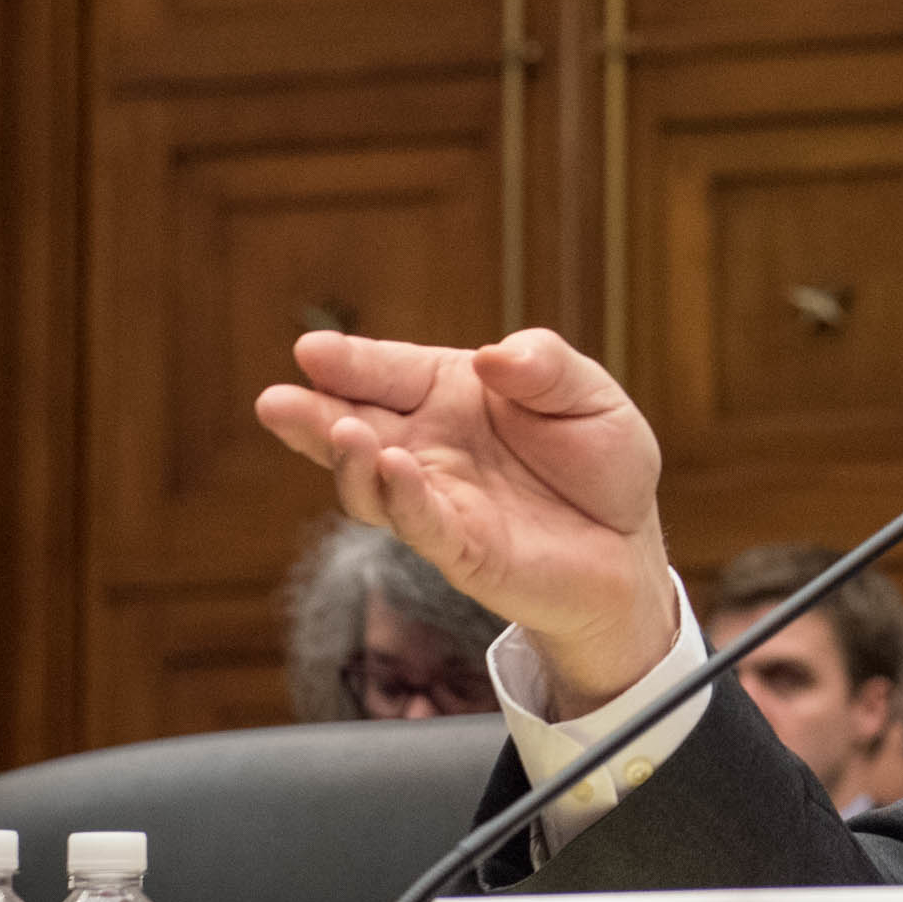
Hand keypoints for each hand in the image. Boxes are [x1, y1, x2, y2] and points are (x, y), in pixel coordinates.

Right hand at [258, 328, 677, 715]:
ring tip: (343, 431)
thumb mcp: (588, 394)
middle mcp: (428, 445)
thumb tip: (492, 356)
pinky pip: (421, 526)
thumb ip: (545, 365)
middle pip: (355, 427)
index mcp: (449, 394)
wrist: (628, 542)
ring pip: (372, 484)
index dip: (348, 362)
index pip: (386, 372)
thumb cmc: (599, 461)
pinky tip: (393, 468)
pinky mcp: (460, 549)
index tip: (310, 351)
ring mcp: (437, 500)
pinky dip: (403, 499)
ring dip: (350, 460)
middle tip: (274, 402)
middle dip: (313, 415)